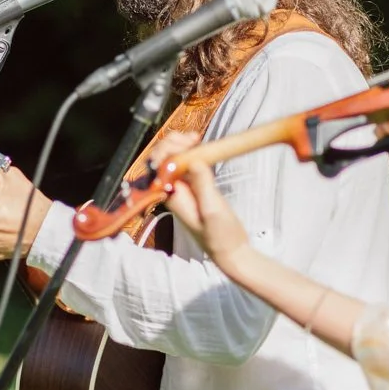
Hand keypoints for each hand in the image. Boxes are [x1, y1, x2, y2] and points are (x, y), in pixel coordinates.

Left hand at [147, 131, 250, 270]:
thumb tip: (194, 161)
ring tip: (196, 139)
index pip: (157, 167)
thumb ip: (203, 186)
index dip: (166, 151)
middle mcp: (172, 189)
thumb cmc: (220, 236)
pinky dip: (191, 151)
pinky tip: (200, 145)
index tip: (187, 146)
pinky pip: (187, 163)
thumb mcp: (212, 211)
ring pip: (172, 158)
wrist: (231, 250)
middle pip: (161, 159)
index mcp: (169, 196)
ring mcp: (183, 186)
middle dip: (172, 144)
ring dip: (180, 144)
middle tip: (193, 139)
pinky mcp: (196, 185)